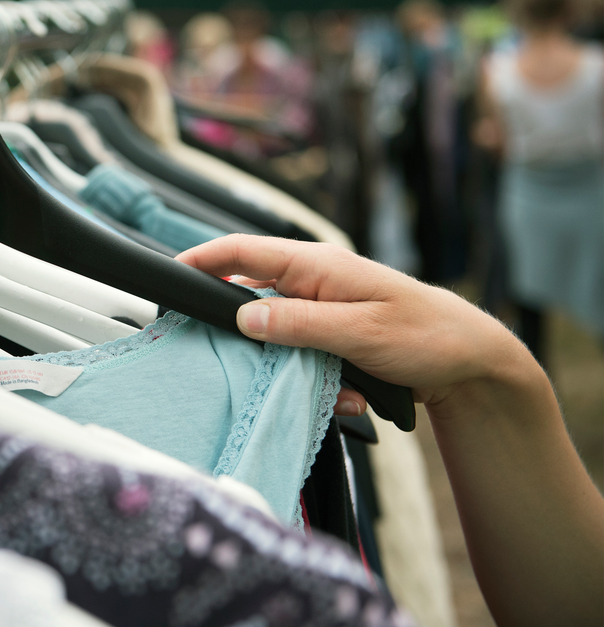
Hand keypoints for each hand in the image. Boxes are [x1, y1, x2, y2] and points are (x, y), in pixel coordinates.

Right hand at [177, 235, 537, 412]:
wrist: (474, 363)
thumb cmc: (429, 335)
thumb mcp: (360, 332)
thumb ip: (298, 323)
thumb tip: (244, 316)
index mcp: (317, 266)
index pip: (243, 251)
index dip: (202, 258)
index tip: (170, 274)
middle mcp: (313, 283)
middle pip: (251, 300)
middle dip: (253, 340)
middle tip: (258, 366)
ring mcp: (321, 310)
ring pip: (275, 338)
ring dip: (295, 369)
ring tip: (340, 386)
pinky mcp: (330, 336)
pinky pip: (301, 359)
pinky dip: (319, 382)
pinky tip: (353, 393)